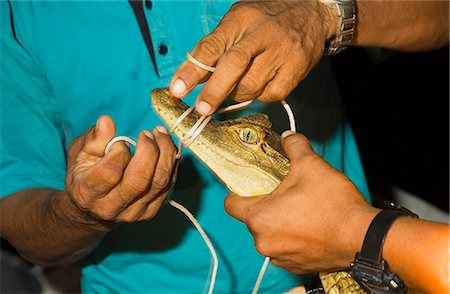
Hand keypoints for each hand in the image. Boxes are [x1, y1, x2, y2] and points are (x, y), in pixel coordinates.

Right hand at [64, 115, 177, 224]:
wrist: (91, 210)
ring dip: (166, 153)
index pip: (111, 173)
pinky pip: (168, 185)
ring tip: (161, 134)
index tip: (120, 143)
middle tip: (148, 132)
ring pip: (159, 182)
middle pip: (140, 180)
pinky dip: (172, 163)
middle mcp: (111, 207)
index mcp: (88, 193)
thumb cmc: (84, 175)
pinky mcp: (150, 212)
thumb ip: (93, 138)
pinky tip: (166, 148)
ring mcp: (133, 212)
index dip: (119, 152)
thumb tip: (107, 121)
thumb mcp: (79, 154)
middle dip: (149, 150)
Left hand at [170, 1, 336, 114]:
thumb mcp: (238, 22)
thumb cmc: (266, 20)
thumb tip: (191, 77)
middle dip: (214, 91)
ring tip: (235, 89)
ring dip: (236, 95)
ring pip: (251, 86)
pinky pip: (270, 95)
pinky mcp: (296, 70)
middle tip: (202, 108)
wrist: (311, 12)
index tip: (177, 88)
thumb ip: (216, 46)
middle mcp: (262, 34)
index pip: (212, 46)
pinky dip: (259, 97)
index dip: (192, 70)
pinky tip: (258, 87)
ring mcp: (281, 52)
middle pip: (233, 66)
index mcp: (241, 18)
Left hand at [224, 131, 378, 273]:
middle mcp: (264, 242)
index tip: (250, 185)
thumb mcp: (311, 165)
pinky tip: (310, 226)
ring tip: (301, 210)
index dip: (238, 191)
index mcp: (260, 218)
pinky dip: (293, 238)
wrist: (363, 237)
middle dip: (267, 205)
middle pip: (253, 218)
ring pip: (270, 234)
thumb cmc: (333, 206)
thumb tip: (289, 137)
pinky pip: (285, 248)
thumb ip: (294, 147)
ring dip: (280, 223)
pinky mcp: (296, 266)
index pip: (231, 204)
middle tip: (285, 193)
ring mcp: (280, 257)